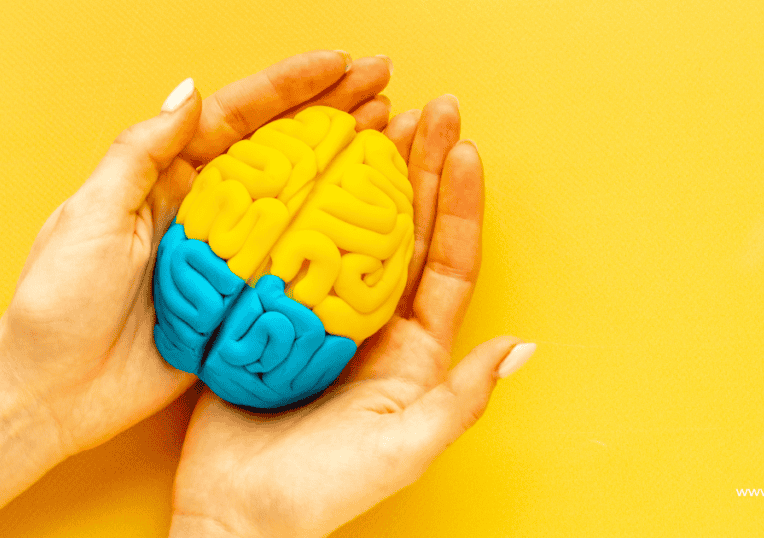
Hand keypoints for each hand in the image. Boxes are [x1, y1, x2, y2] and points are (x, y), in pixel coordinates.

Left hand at [0, 50, 393, 456]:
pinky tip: (371, 223)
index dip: (292, 87)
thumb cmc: (60, 300)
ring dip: (344, 166)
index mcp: (168, 178)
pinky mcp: (242, 303)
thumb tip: (192, 91)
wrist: (55, 390)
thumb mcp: (92, 213)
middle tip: (385, 86)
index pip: (239, 117)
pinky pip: (297, 264)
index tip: (340, 64)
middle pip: (282, 150)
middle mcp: (208, 210)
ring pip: (299, 201)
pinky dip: (335, 240)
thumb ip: (142, 153)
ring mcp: (230, 257)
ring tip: (392, 136)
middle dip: (333, 112)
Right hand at [170, 96, 535, 537]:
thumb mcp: (406, 446)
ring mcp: (324, 315)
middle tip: (430, 109)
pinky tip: (307, 165)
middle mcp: (375, 324)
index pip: (448, 262)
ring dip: (368, 174)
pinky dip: (302, 202)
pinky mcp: (275, 313)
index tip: (466, 148)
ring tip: (378, 118)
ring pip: (352, 229)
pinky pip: (293, 246)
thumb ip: (461, 397)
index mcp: (416, 350)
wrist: (241, 514)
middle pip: (406, 230)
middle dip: (422, 168)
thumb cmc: (327, 490)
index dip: (461, 204)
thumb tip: (522, 348)